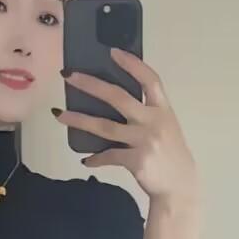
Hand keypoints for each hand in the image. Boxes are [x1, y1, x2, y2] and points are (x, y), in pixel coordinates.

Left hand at [54, 49, 198, 204]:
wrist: (179, 186)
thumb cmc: (169, 153)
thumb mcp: (165, 127)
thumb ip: (147, 113)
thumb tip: (113, 100)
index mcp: (162, 109)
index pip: (149, 79)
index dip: (132, 64)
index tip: (112, 52)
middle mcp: (153, 121)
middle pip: (118, 97)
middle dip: (91, 84)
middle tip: (68, 76)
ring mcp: (144, 141)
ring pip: (105, 127)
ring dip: (79, 120)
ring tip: (59, 115)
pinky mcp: (136, 161)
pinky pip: (108, 156)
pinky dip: (95, 158)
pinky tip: (86, 159)